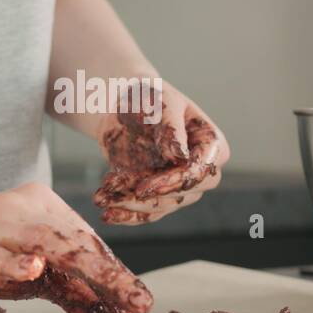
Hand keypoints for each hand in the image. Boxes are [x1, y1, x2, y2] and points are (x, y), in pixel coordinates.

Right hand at [0, 183, 158, 312]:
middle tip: (141, 304)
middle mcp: (22, 210)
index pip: (87, 243)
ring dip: (86, 273)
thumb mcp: (28, 277)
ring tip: (116, 294)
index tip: (141, 303)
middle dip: (112, 277)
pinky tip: (36, 268)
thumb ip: (66, 289)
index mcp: (41, 208)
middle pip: (76, 244)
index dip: (116, 274)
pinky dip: (15, 261)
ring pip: (48, 246)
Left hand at [93, 84, 229, 224]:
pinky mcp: (156, 193)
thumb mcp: (162, 103)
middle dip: (154, 198)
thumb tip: (180, 156)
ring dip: (131, 205)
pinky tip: (107, 214)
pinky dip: (125, 215)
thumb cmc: (149, 96)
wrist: (123, 104)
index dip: (176, 182)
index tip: (146, 186)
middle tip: (126, 193)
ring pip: (161, 206)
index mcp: (211, 144)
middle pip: (185, 194)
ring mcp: (178, 184)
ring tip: (101, 198)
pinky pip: (145, 213)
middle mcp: (200, 169)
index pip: (201, 171)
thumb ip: (171, 128)